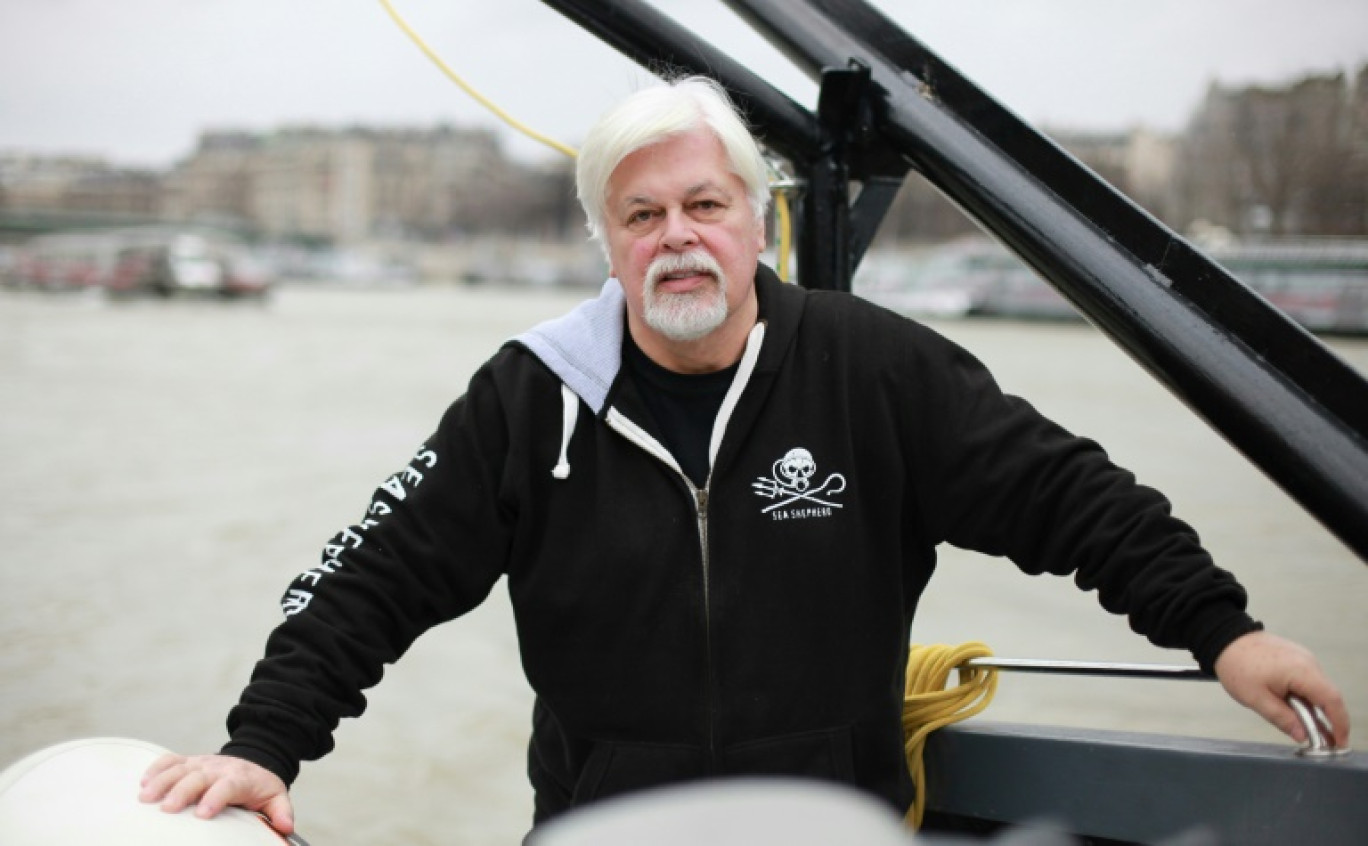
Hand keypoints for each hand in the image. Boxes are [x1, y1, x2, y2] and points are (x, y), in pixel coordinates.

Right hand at [138, 753, 294, 834]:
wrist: (254, 760)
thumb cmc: (259, 785)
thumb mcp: (275, 797)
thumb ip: (281, 812)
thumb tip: (286, 828)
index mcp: (239, 779)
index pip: (227, 786)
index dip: (215, 798)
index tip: (202, 814)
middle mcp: (218, 768)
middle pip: (198, 777)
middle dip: (182, 791)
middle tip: (167, 808)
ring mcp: (201, 763)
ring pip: (180, 768)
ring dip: (162, 781)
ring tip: (146, 797)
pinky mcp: (189, 761)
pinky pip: (170, 760)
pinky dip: (156, 768)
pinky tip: (143, 782)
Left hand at [1214, 630, 1349, 748]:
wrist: (1225, 639)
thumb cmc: (1236, 665)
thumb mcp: (1256, 699)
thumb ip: (1282, 719)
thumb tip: (1303, 736)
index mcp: (1301, 671)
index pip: (1332, 700)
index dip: (1339, 724)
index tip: (1339, 742)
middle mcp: (1308, 662)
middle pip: (1328, 696)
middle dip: (1328, 720)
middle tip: (1322, 742)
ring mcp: (1304, 658)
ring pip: (1319, 689)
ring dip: (1315, 709)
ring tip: (1303, 726)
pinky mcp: (1298, 658)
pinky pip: (1310, 681)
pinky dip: (1307, 696)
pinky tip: (1295, 708)